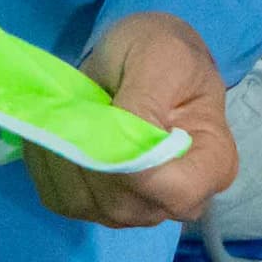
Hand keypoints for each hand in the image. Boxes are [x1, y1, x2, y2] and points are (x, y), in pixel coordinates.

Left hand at [21, 12, 237, 227]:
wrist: (143, 58)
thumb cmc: (163, 53)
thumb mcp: (163, 56)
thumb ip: (146, 101)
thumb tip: (121, 143)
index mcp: (213, 162)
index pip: (177, 192)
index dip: (136, 169)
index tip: (107, 121)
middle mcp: (179, 199)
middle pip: (126, 203)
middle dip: (91, 155)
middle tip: (79, 106)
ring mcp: (139, 208)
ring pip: (88, 205)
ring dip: (64, 157)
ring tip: (66, 114)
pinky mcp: (100, 206)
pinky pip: (63, 199)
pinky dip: (49, 165)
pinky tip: (55, 131)